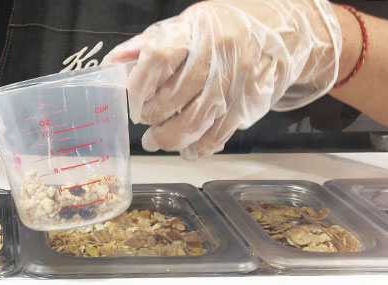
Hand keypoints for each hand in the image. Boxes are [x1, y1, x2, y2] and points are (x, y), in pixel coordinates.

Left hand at [103, 0, 341, 159]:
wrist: (280, 33)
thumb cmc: (221, 30)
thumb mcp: (184, 26)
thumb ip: (147, 44)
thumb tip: (113, 63)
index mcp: (194, 30)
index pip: (160, 57)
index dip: (141, 86)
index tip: (134, 102)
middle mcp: (217, 54)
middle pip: (174, 97)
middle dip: (152, 117)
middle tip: (145, 123)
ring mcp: (235, 81)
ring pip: (194, 122)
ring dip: (169, 138)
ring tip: (156, 141)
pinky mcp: (248, 104)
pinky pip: (217, 135)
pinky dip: (198, 148)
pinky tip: (188, 149)